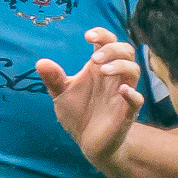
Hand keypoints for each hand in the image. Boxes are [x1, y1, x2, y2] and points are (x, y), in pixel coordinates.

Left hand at [38, 27, 144, 165]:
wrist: (87, 143)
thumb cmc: (78, 114)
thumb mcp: (61, 95)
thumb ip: (53, 79)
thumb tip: (41, 63)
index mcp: (99, 68)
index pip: (109, 41)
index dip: (102, 34)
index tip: (87, 37)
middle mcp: (114, 77)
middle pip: (126, 50)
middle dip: (112, 49)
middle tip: (94, 58)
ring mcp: (122, 94)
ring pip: (134, 70)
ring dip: (120, 66)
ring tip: (102, 70)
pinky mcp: (127, 113)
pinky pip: (137, 100)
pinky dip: (132, 93)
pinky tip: (122, 91)